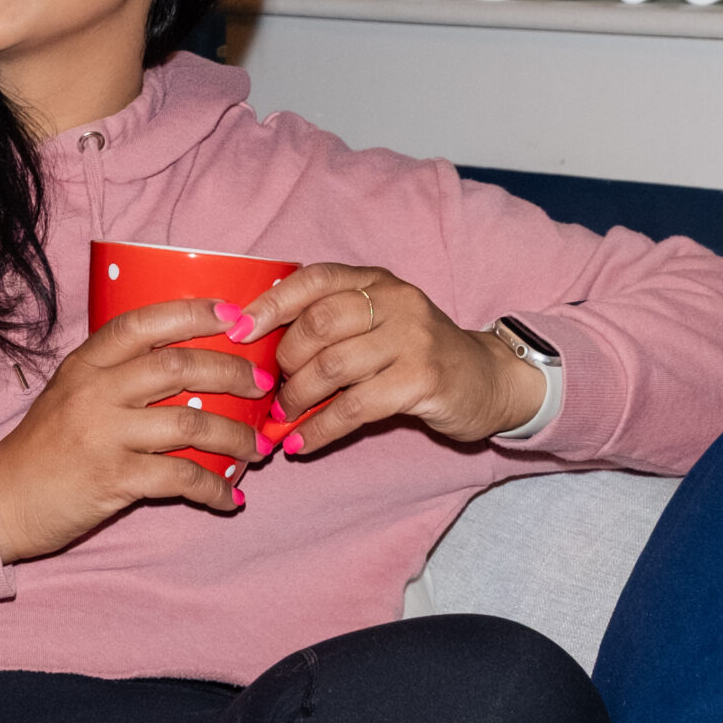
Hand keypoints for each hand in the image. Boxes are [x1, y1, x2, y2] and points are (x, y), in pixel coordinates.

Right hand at [0, 299, 266, 563]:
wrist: (1, 502)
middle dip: (232, 372)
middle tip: (262, 385)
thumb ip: (113, 377)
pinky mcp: (113, 478)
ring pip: (190, 421)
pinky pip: (181, 477)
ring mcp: (103, 434)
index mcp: (85, 365)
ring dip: (235, 435)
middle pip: (178, 365)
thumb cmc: (42, 449)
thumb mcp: (68, 396)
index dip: (192, 313)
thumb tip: (184, 369)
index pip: (142, 322)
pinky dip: (214, 487)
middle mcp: (94, 392)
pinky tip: (231, 497)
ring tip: (258, 448)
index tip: (233, 316)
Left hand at [236, 264, 546, 455]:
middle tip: (270, 388)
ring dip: (297, 399)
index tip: (236, 333)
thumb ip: (329, 320)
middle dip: (284, 361)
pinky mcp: (422, 380)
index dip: (270, 305)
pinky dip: (320, 430)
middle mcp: (394, 301)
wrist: (486, 380)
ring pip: (332, 367)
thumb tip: (255, 342)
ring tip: (283, 418)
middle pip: (317, 324)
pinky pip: (355, 408)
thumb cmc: (414, 353)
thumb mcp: (376, 322)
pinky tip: (301, 444)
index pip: (313, 279)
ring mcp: (412, 339)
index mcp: (374, 280)